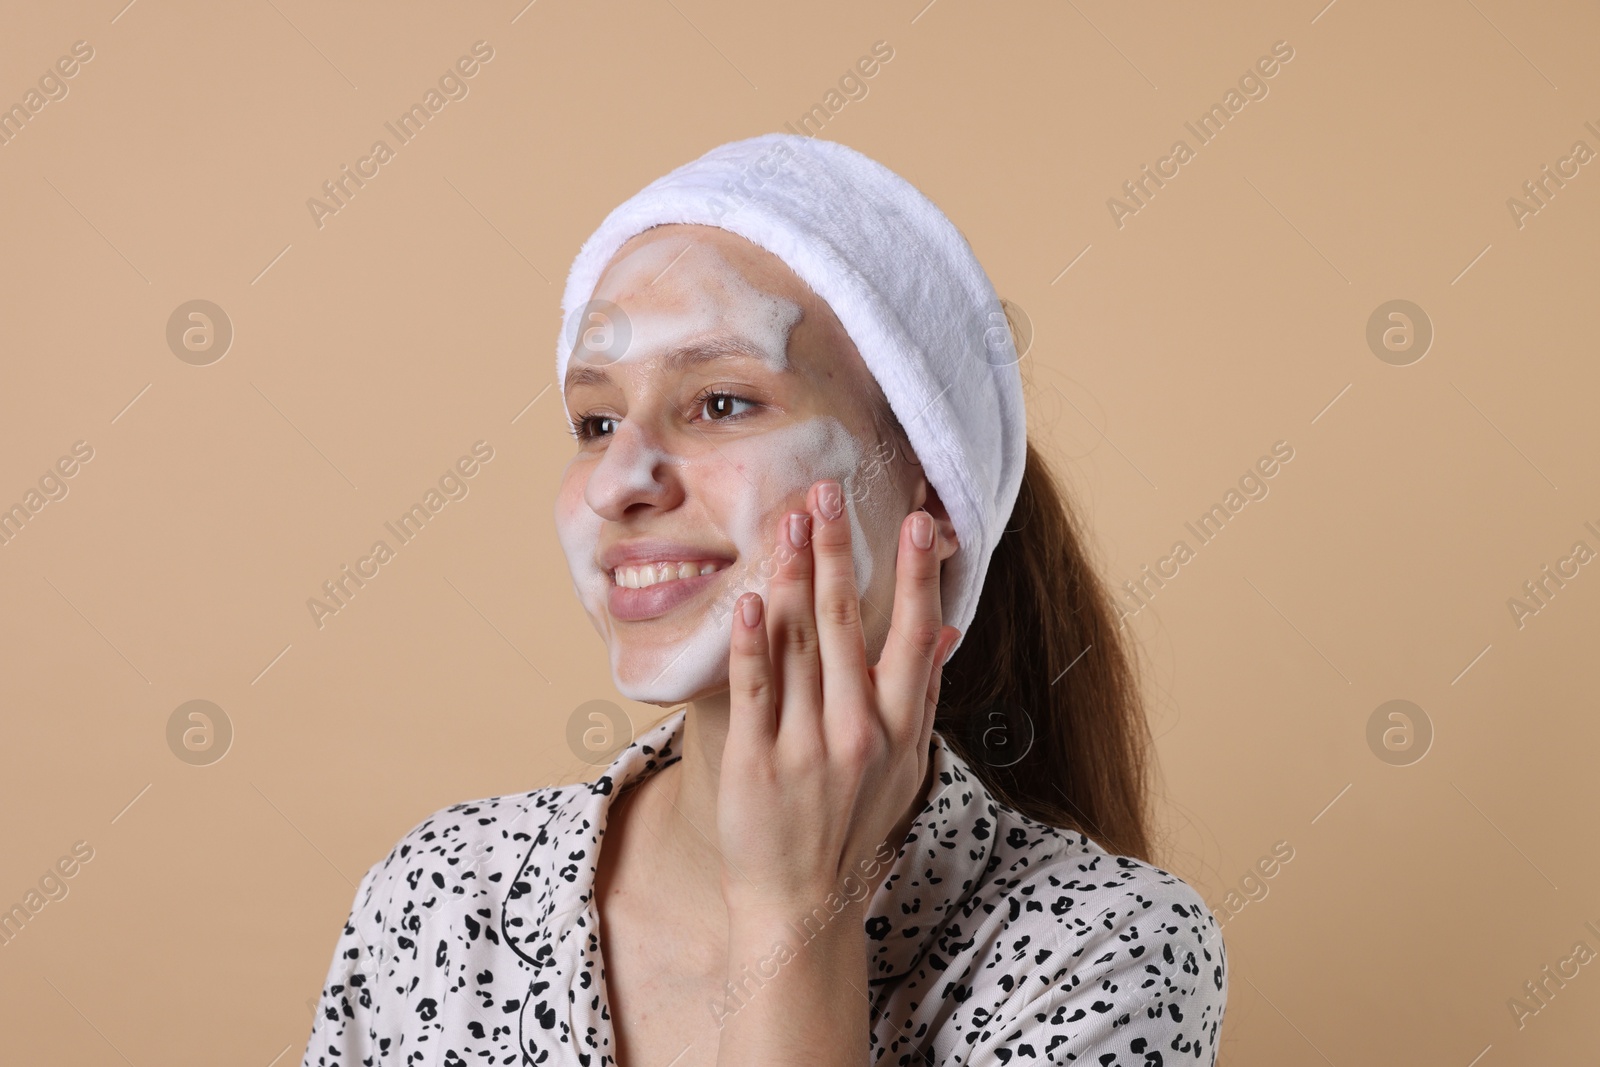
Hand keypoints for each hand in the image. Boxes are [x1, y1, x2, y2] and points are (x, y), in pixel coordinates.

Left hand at [716, 478, 960, 918]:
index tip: (920, 521)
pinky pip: (751, 691)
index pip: (912, 635)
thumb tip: (944, 629)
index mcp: (899, 728)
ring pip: (798, 646)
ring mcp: (803, 748)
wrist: (802, 903)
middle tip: (828, 492)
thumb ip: (922, 694)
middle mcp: (857, 733)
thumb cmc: (855, 825)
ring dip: (792, 577)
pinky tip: (750, 598)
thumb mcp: (906, 766)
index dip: (916, 575)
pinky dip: (750, 642)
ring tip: (789, 520)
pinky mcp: (753, 762)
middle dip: (838, 552)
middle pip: (846, 625)